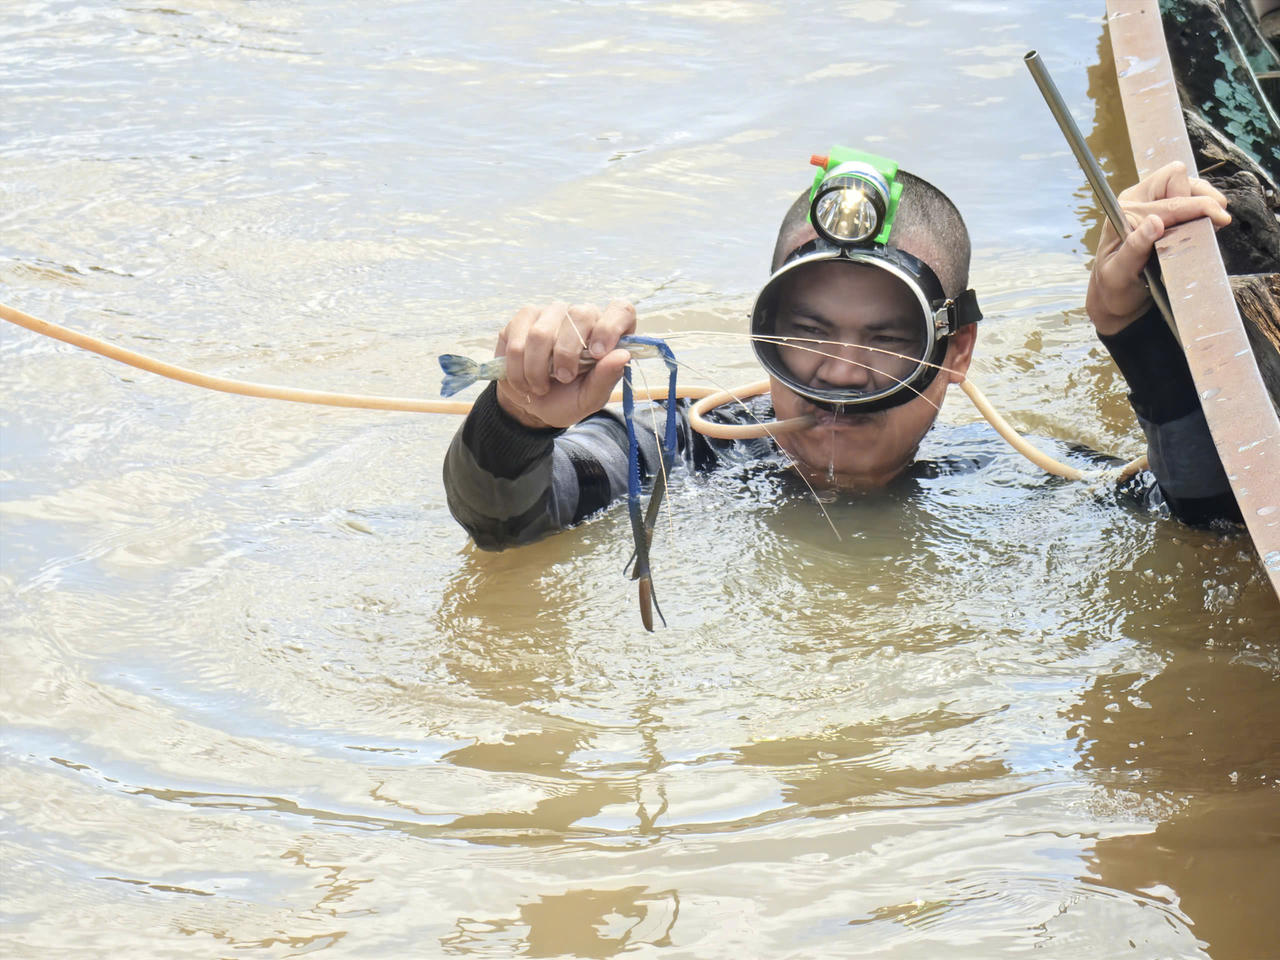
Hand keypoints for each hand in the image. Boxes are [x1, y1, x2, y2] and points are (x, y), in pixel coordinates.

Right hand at [495, 300, 636, 428]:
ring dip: (537, 368)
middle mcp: (582, 316)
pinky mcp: (524, 317)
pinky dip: (517, 367)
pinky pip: (517, 337)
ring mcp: (552, 313)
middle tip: (564, 378)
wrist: (532, 405)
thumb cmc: (567, 399)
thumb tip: (622, 355)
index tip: (597, 354)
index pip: (621, 310)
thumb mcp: (590, 398)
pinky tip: (523, 379)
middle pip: (580, 314)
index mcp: (607, 332)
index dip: (610, 328)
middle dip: (567, 353)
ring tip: (540, 387)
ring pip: (542, 331)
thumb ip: (606, 378)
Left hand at [1086, 161, 1230, 335]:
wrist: (1115, 296)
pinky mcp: (1164, 211)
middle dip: (1200, 196)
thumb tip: (1154, 222)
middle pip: (1176, 176)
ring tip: (1214, 223)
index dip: (1197, 205)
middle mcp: (1137, 201)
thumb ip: (1134, 248)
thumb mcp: (1119, 273)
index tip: (1219, 220)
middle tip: (1214, 222)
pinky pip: (1190, 196)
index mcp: (1125, 211)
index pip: (1168, 195)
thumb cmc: (1115, 287)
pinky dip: (1204, 207)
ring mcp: (1151, 203)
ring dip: (1205, 199)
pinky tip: (1206, 225)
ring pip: (1187, 183)